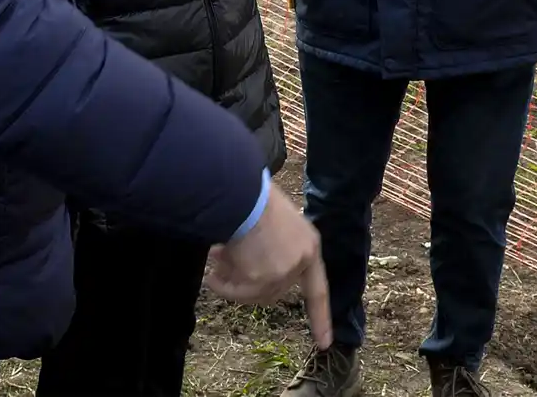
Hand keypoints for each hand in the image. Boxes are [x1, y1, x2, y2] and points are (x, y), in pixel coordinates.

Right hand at [205, 182, 331, 348]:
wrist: (243, 193)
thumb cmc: (252, 197)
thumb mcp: (272, 222)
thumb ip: (269, 248)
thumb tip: (241, 268)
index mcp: (309, 245)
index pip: (317, 288)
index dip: (320, 316)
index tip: (325, 343)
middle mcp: (302, 261)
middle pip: (275, 289)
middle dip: (248, 282)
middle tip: (222, 266)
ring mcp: (285, 272)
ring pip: (256, 292)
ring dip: (233, 282)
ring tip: (214, 264)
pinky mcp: (265, 279)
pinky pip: (240, 292)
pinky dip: (224, 287)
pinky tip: (212, 275)